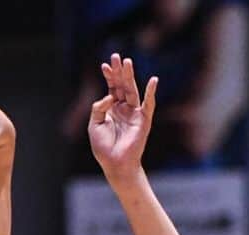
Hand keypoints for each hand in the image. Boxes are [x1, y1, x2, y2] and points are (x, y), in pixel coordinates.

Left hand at [89, 53, 157, 183]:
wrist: (115, 165)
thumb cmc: (104, 148)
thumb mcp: (94, 125)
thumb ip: (98, 108)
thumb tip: (109, 96)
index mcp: (112, 109)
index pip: (112, 88)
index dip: (109, 76)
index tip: (104, 65)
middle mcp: (124, 108)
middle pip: (122, 85)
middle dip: (119, 71)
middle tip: (116, 56)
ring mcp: (134, 114)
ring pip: (132, 91)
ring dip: (130, 76)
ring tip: (127, 62)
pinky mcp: (143, 121)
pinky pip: (149, 105)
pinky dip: (151, 93)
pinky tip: (153, 81)